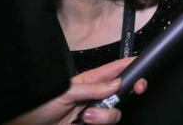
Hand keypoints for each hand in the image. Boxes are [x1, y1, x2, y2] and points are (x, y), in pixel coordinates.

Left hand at [6, 57, 146, 124]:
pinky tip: (85, 122)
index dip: (131, 65)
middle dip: (132, 89)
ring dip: (104, 114)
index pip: (116, 69)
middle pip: (124, 90)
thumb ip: (91, 87)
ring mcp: (96, 112)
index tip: (143, 64)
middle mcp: (96, 96)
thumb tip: (116, 83)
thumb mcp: (65, 91)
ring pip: (116, 111)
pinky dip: (99, 124)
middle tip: (136, 89)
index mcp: (91, 80)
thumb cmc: (40, 106)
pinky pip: (108, 124)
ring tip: (86, 116)